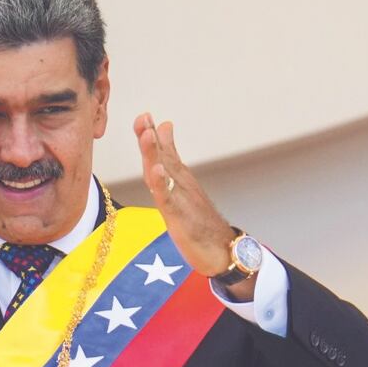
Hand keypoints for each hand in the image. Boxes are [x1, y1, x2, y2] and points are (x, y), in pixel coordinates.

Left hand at [133, 113, 255, 299]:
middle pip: (163, 157)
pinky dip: (163, 182)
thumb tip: (169, 151)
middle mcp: (180, 185)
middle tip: (145, 117)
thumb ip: (174, 170)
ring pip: (165, 172)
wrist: (223, 250)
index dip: (152, 135)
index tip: (145, 116)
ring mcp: (180, 198)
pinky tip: (157, 169)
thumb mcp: (182, 193)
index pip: (163, 153)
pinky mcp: (179, 216)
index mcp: (178, 180)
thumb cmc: (201, 221)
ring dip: (156, 153)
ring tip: (149, 134)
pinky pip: (169, 197)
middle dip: (151, 137)